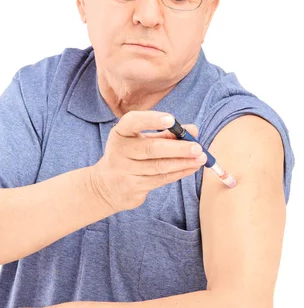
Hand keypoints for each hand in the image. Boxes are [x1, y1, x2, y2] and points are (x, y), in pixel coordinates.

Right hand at [90, 110, 206, 212]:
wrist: (106, 186)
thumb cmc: (129, 156)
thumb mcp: (141, 141)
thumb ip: (166, 134)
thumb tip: (193, 130)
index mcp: (120, 133)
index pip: (133, 122)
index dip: (152, 120)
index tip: (172, 120)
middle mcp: (119, 151)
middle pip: (151, 148)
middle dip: (177, 148)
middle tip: (197, 147)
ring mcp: (125, 171)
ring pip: (159, 166)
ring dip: (183, 162)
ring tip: (201, 158)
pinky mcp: (133, 187)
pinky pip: (161, 179)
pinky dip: (179, 173)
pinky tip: (191, 168)